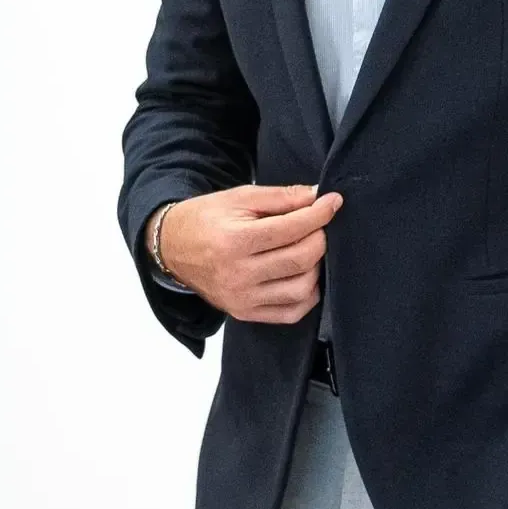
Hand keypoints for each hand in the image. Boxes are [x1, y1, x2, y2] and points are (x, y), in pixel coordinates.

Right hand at [153, 184, 342, 323]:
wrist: (172, 247)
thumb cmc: (207, 218)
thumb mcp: (240, 197)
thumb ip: (282, 196)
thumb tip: (318, 195)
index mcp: (235, 242)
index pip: (293, 229)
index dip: (320, 213)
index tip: (333, 201)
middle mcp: (238, 275)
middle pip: (302, 259)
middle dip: (321, 237)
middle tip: (320, 224)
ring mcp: (242, 299)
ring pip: (302, 288)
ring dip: (317, 266)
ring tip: (310, 248)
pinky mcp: (245, 313)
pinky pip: (291, 313)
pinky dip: (307, 295)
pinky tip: (304, 275)